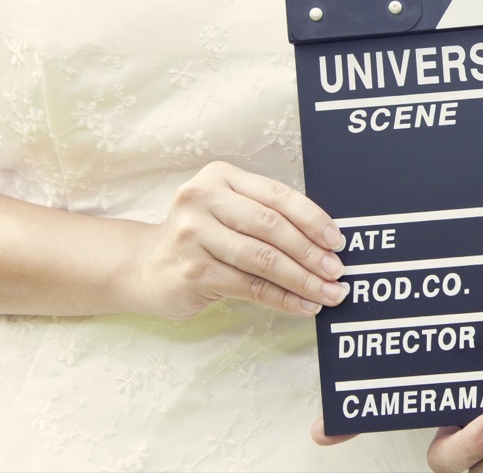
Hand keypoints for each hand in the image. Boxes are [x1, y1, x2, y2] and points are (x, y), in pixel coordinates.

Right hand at [131, 161, 347, 318]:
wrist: (145, 266)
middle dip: (312, 253)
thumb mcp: (229, 211)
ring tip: (327, 293)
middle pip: (273, 227)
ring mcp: (194, 236)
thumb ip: (268, 215)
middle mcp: (203, 200)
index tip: (337, 241)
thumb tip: (326, 243)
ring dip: (303, 279)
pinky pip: (250, 287)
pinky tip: (304, 306)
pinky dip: (283, 298)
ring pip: (264, 259)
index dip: (313, 219)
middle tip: (337, 271)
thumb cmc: (202, 237)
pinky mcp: (193, 272)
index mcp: (221, 177)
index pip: (278, 196)